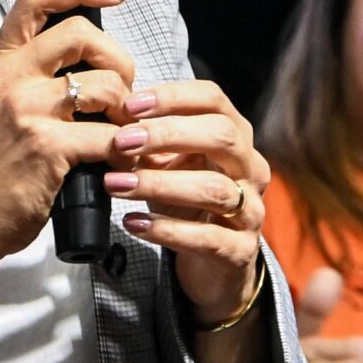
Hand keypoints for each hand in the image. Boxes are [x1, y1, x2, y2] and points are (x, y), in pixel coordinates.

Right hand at [0, 0, 142, 288]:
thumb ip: (31, 70)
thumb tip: (88, 50)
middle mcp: (9, 78)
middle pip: (83, 34)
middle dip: (119, 60)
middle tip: (122, 89)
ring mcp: (27, 111)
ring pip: (105, 85)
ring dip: (127, 108)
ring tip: (122, 129)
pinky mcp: (47, 147)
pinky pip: (109, 135)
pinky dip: (125, 148)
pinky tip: (120, 159)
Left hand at [103, 78, 270, 325]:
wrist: (212, 266)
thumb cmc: (187, 204)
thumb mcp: (170, 166)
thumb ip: (150, 142)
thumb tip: (111, 117)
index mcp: (236, 138)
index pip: (214, 100)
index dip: (174, 97)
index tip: (131, 105)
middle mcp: (251, 169)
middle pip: (222, 136)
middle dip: (169, 134)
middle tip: (122, 141)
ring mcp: (251, 211)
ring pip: (214, 189)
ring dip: (160, 184)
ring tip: (116, 184)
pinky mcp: (240, 251)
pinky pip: (207, 238)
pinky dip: (167, 229)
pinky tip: (134, 223)